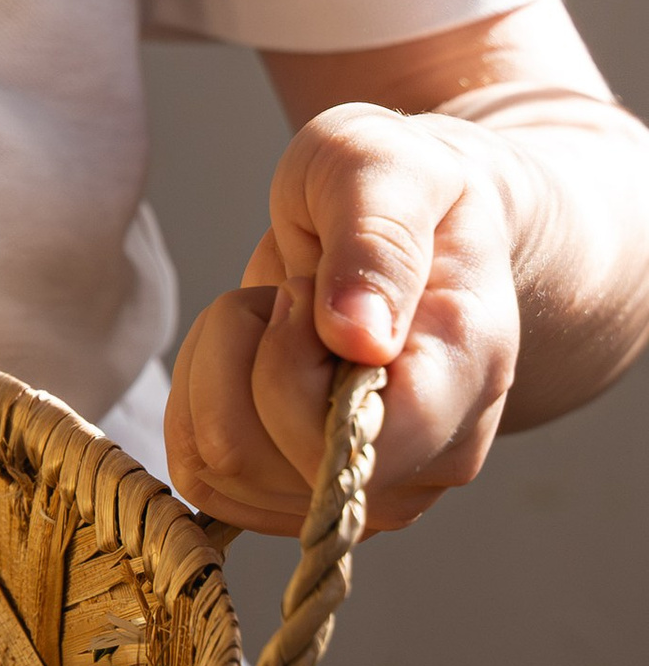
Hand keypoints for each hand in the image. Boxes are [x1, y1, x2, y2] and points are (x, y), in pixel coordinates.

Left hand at [165, 101, 525, 534]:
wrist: (424, 226)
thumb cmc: (400, 187)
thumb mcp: (381, 167)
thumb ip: (375, 241)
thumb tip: (359, 340)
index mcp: (465, 375)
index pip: (353, 443)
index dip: (289, 366)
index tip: (303, 289)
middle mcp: (429, 461)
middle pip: (260, 456)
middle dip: (243, 350)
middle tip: (293, 289)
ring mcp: (370, 490)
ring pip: (219, 468)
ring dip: (217, 370)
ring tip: (276, 315)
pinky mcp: (307, 499)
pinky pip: (202, 474)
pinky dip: (200, 399)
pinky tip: (252, 350)